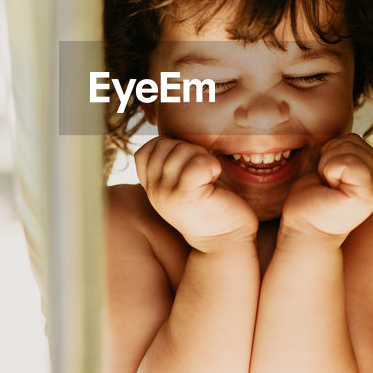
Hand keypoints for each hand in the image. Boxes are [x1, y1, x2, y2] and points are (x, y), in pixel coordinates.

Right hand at [135, 137, 258, 252]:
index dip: (171, 148)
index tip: (190, 166)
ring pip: (181, 151)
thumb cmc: (213, 207)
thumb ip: (174, 162)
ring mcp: (166, 195)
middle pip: (164, 145)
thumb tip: (179, 130)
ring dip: (202, 157)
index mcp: (152, 187)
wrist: (226, 243)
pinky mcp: (185, 197)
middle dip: (189, 150)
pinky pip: (196, 164)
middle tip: (204, 171)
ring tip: (210, 177)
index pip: (147, 149)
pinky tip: (215, 178)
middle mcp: (154, 191)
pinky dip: (210, 165)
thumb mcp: (185, 182)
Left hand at [280, 134, 372, 241]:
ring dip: (328, 164)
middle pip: (353, 141)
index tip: (326, 177)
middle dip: (329, 157)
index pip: (353, 139)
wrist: (304, 231)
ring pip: (350, 148)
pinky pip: (348, 161)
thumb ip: (342, 154)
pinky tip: (329, 188)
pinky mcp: (367, 194)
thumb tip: (340, 131)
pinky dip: (331, 170)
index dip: (331, 153)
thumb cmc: (311, 201)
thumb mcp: (329, 169)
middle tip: (326, 183)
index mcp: (369, 174)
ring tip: (328, 186)